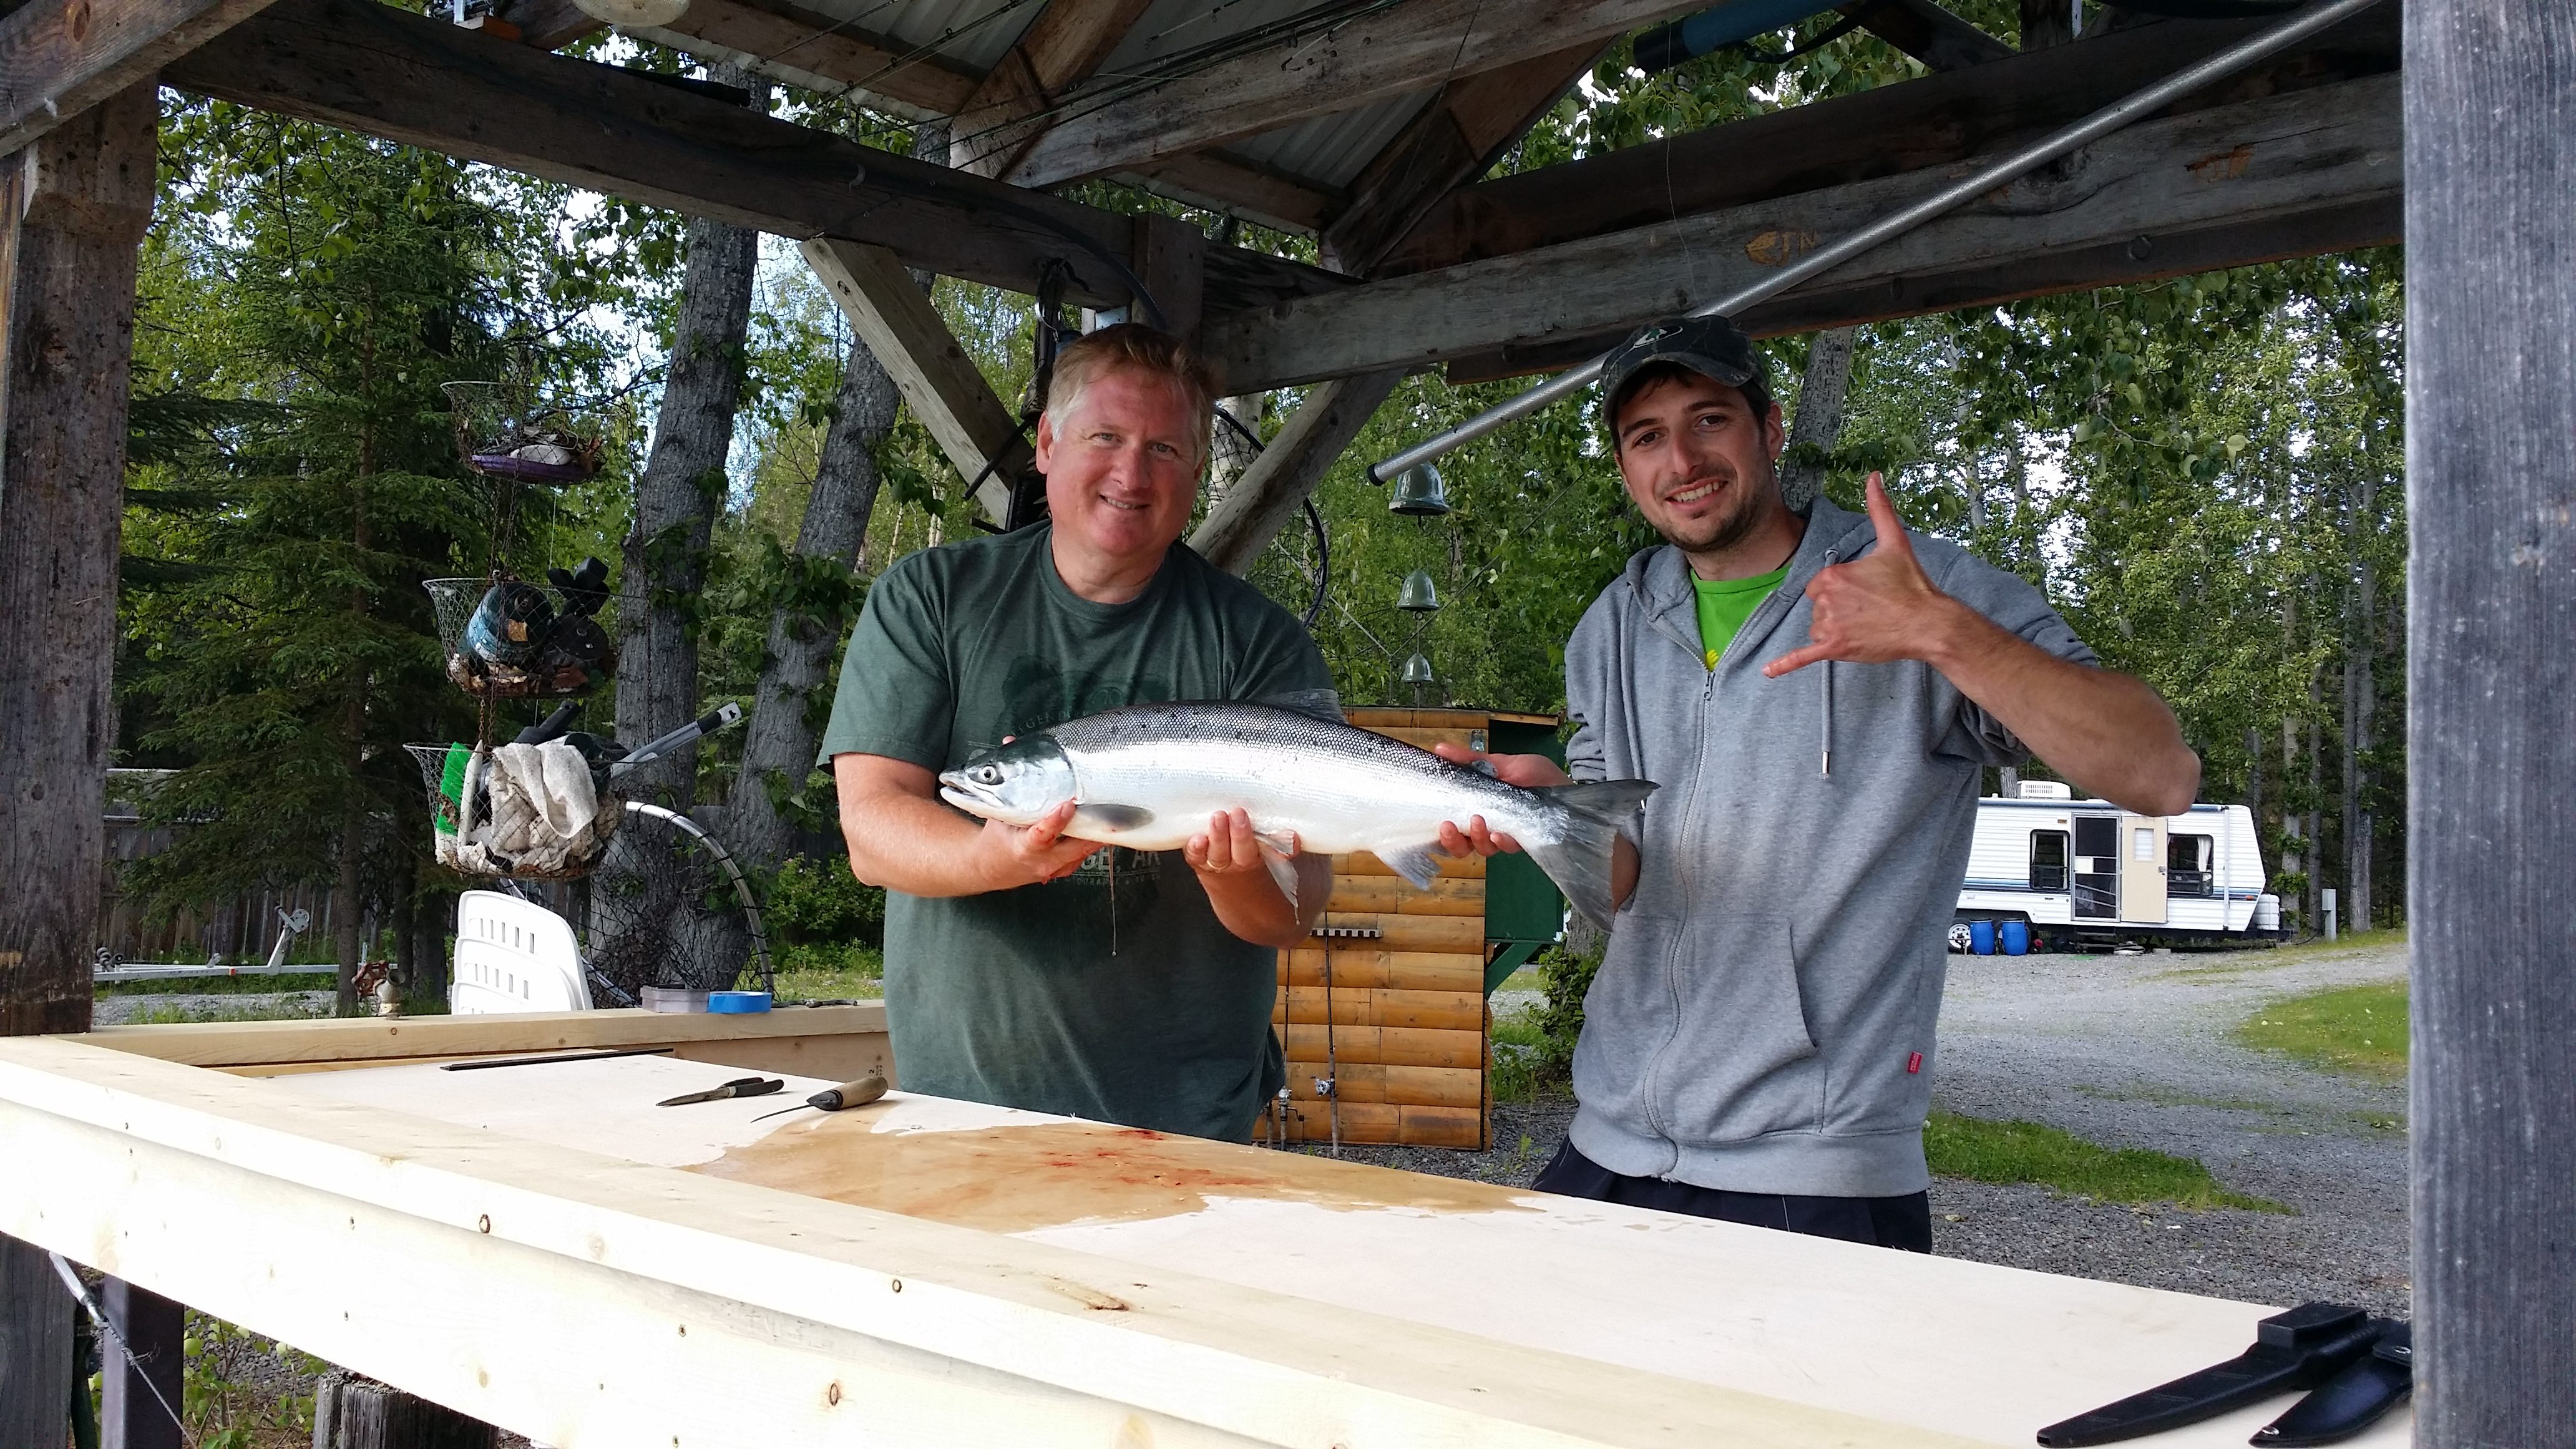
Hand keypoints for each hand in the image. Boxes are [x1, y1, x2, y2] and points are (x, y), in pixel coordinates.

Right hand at [981, 800, 1101, 885]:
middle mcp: (1042, 861)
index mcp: (1024, 848)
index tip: (1068, 805)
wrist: (992, 868)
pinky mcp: (1064, 870)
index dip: (1057, 820)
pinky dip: (1091, 840)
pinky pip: (1083, 854)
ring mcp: (1055, 869)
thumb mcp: (1001, 817)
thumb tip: (1018, 755)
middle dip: (1093, 828)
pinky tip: (1097, 826)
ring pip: (1084, 851)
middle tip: (1106, 808)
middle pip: (1076, 847)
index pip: (1042, 836)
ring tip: (1108, 814)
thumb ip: (1015, 794)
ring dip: (1097, 834)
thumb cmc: (997, 841)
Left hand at [1185, 808, 1284, 874]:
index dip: (1283, 847)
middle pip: (1243, 853)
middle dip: (1241, 834)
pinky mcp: (1199, 860)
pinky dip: (1196, 848)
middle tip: (1240, 813)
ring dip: (1218, 836)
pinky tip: (1197, 838)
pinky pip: (1196, 858)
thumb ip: (1281, 843)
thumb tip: (1292, 836)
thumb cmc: (1252, 858)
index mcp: (1263, 859)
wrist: (1232, 887)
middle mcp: (1241, 864)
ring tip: (1218, 817)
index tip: (1290, 836)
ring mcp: (1219, 862)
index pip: (1277, 854)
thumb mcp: (1272, 852)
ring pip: (1218, 854)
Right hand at [1428, 745, 1567, 856]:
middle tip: (1447, 826)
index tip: (1435, 821)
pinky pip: (1508, 848)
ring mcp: (1506, 835)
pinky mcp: (1524, 840)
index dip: (1440, 831)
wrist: (1566, 783)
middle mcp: (1488, 827)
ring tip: (1476, 822)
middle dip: (1451, 840)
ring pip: (1483, 849)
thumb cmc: (1535, 774)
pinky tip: (1498, 834)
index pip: (1452, 826)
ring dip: (1476, 838)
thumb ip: (1471, 760)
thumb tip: (1440, 748)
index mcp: (1478, 809)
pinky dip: (1501, 842)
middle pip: (1462, 846)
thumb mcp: (1501, 762)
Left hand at [1764, 472, 1966, 676]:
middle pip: (1817, 607)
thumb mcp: (1893, 542)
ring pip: (1818, 629)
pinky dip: (1785, 665)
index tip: (1865, 593)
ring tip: (1867, 627)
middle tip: (1871, 610)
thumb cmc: (1912, 583)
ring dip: (1836, 631)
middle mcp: (1826, 599)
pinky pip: (1803, 656)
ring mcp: (1830, 625)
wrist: (1928, 622)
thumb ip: (1879, 509)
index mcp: (1833, 574)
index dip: (1840, 591)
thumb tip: (1873, 477)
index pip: (1819, 585)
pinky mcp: (1835, 648)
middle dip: (1838, 611)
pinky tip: (1768, 672)